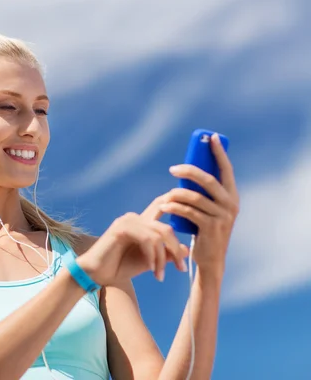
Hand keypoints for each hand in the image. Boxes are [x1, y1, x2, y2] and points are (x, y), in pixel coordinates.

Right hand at [77, 209, 189, 285]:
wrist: (97, 275)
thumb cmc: (121, 267)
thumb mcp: (149, 261)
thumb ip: (165, 254)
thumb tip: (186, 250)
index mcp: (141, 221)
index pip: (162, 208)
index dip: (178, 206)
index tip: (196, 218)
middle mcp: (135, 217)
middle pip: (166, 227)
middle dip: (176, 249)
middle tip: (181, 269)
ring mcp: (128, 220)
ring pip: (159, 235)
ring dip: (163, 258)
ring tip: (160, 275)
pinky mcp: (122, 228)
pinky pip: (147, 239)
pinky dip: (152, 256)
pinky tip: (151, 269)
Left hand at [159, 133, 239, 272]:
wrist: (210, 259)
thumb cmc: (205, 230)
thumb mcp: (208, 209)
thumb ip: (204, 193)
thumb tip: (186, 170)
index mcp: (232, 196)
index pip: (226, 169)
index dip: (219, 152)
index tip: (210, 137)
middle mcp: (231, 204)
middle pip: (208, 180)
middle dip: (190, 171)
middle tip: (173, 168)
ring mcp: (222, 216)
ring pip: (195, 197)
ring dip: (177, 193)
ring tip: (166, 194)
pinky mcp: (211, 228)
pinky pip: (189, 212)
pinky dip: (174, 208)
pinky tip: (164, 206)